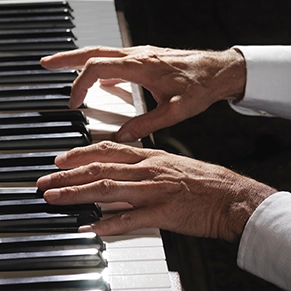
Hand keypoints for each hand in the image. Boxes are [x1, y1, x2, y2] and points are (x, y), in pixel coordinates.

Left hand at [37, 141, 274, 240]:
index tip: (62, 158)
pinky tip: (90, 228)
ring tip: (56, 198)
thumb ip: (146, 166)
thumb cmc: (203, 180)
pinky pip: (130, 219)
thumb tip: (124, 171)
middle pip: (101, 169)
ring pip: (108, 190)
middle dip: (69, 175)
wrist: (229, 195)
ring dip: (78, 195)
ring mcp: (154, 191)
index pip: (108, 150)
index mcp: (151, 158)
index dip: (81, 153)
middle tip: (47, 180)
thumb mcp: (172, 163)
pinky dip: (108, 224)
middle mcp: (148, 171)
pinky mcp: (163, 213)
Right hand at [40, 46, 245, 141]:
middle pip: (93, 52)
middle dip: (67, 58)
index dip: (80, 85)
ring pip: (103, 53)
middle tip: (48, 64)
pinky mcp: (147, 59)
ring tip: (64, 67)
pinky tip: (102, 79)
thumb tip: (124, 136)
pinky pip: (117, 60)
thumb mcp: (174, 112)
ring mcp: (142, 55)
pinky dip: (102, 67)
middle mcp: (138, 56)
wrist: (218, 71)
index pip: (97, 70)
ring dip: (81, 59)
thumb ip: (147, 124)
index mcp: (141, 67)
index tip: (74, 103)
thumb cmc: (200, 87)